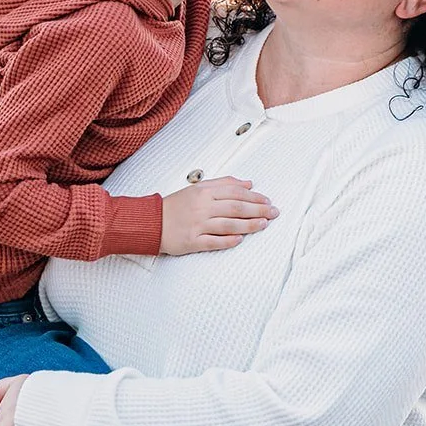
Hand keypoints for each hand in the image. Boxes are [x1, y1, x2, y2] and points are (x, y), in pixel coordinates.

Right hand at [160, 177, 278, 254]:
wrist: (151, 222)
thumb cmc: (176, 205)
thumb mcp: (198, 188)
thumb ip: (224, 184)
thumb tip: (248, 184)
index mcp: (204, 192)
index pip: (235, 192)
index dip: (254, 196)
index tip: (268, 201)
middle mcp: (202, 208)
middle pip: (236, 208)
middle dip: (258, 210)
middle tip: (274, 213)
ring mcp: (197, 225)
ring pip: (228, 225)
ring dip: (248, 225)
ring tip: (264, 225)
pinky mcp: (191, 242)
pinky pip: (213, 242)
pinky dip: (228, 241)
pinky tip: (240, 240)